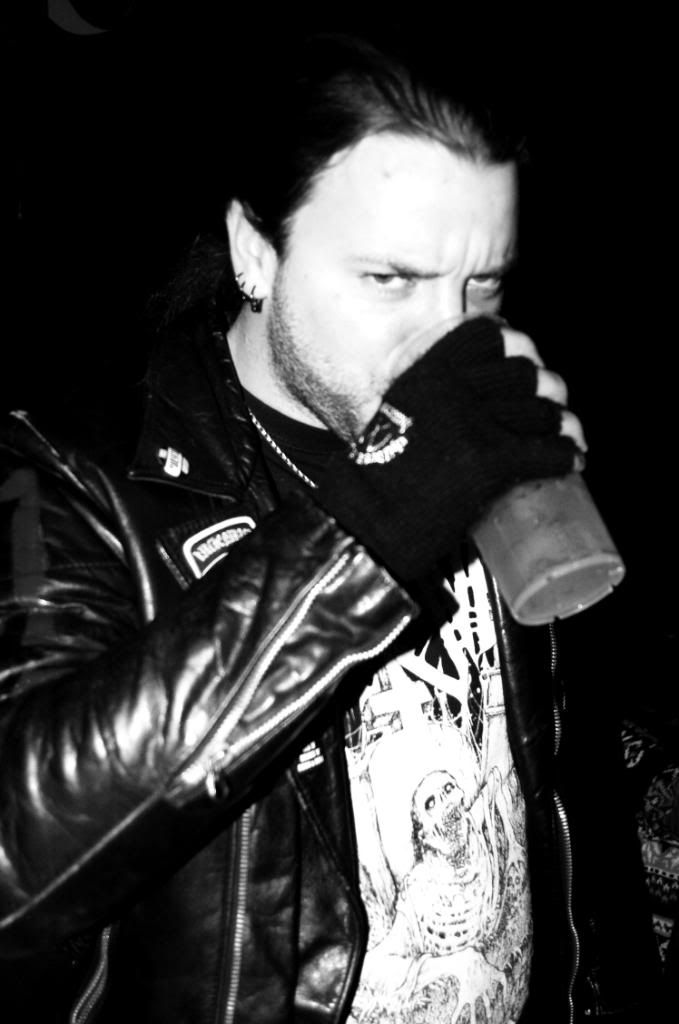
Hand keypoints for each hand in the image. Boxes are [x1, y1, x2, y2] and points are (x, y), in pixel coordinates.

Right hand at [317, 316, 581, 583]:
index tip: (523, 361)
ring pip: (542, 411)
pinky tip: (574, 460)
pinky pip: (549, 450)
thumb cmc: (376, 476)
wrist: (366, 520)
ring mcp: (474, 422)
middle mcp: (451, 387)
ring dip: (563, 424)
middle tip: (548, 409)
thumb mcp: (395, 411)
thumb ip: (423, 395)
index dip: (514, 345)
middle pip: (523, 372)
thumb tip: (466, 396)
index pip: (487, 333)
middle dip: (545, 389)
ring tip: (566, 437)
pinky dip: (567, 455)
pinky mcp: (492, 459)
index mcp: (425, 369)